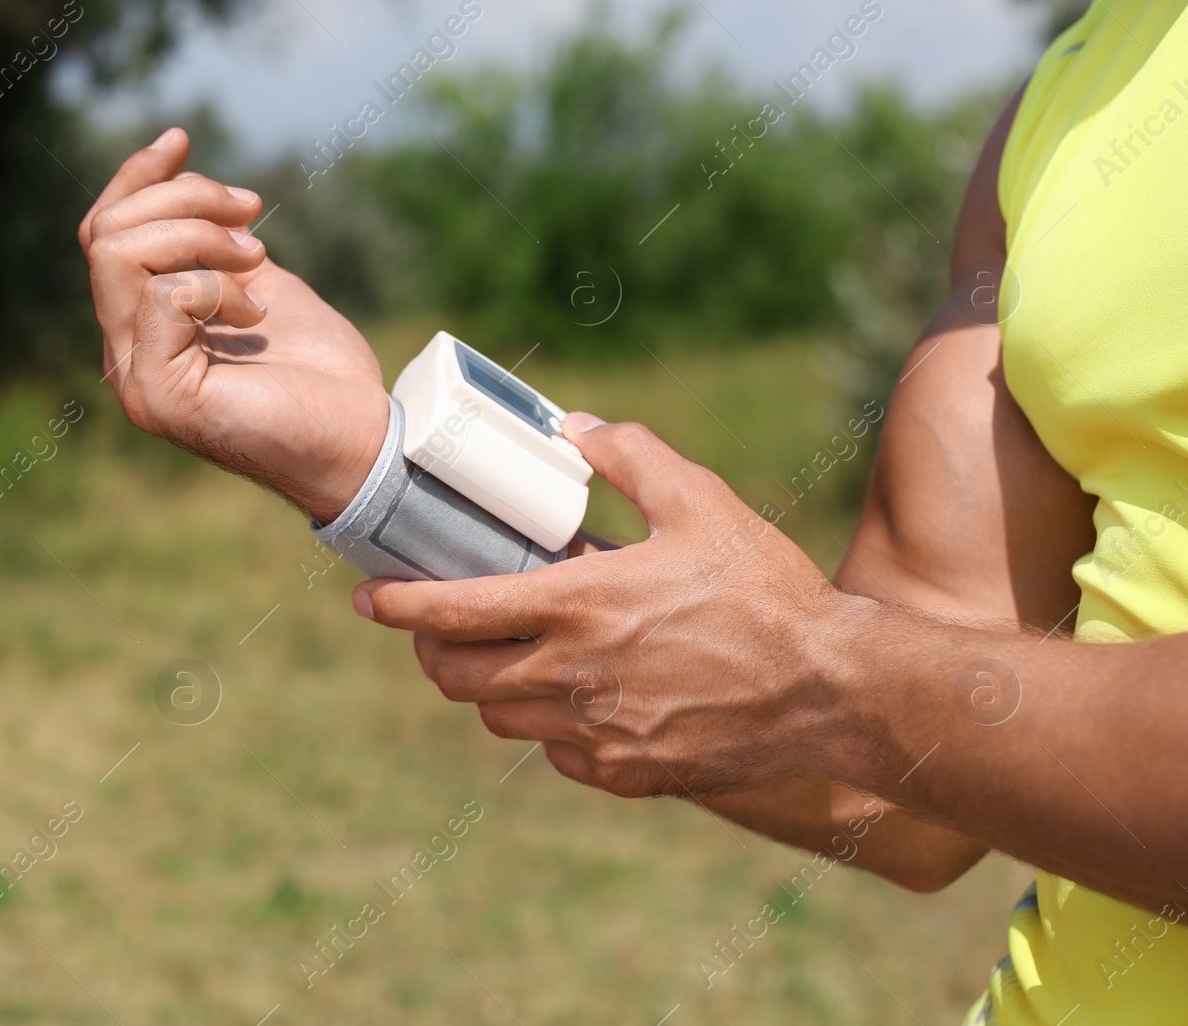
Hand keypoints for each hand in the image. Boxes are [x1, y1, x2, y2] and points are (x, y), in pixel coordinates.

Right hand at [79, 128, 388, 522]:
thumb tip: (189, 186)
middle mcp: (126, 355)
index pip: (103, 236)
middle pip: (106, 234)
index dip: (138, 179)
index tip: (183, 140)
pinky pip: (161, 295)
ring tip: (257, 265)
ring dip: (199, 237)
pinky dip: (216, 287)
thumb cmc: (322, 375)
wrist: (361, 440)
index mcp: (145, 329)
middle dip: (185, 201)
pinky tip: (255, 317)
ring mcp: (135, 379)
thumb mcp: (261, 287)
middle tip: (254, 218)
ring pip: (119, 254)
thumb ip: (216, 249)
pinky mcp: (158, 395)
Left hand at [353, 414, 851, 798]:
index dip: (397, 605)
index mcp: (579, 604)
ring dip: (488, 684)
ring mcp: (595, 733)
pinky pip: (553, 753)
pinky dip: (546, 724)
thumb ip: (628, 454)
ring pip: (498, 717)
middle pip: (456, 674)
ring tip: (509, 652)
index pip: (452, 611)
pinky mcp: (624, 772)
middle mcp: (572, 676)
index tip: (369, 597)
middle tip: (438, 625)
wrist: (832, 691)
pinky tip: (577, 694)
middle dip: (431, 648)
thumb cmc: (767, 590)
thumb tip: (573, 427)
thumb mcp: (701, 500)